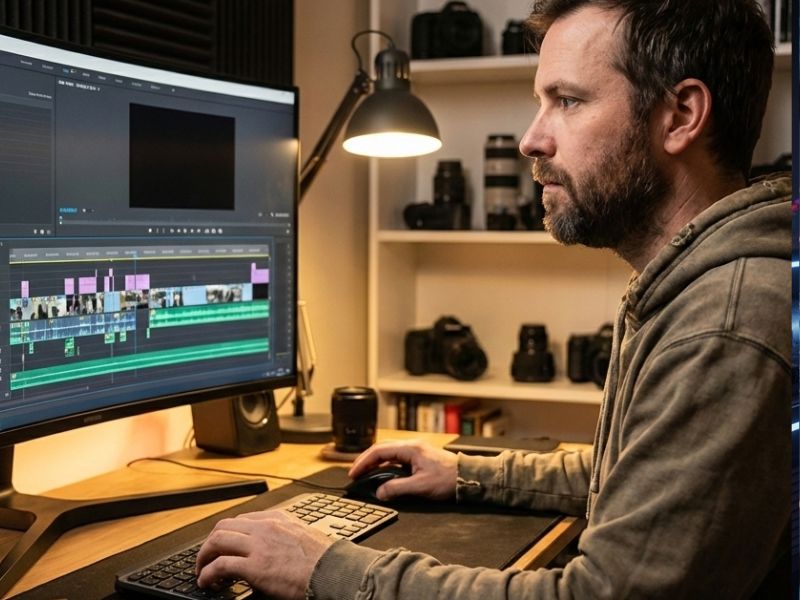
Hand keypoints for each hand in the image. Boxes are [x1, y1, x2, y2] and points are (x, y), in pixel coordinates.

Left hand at [195, 510, 333, 599]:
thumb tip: (274, 550)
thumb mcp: (303, 536)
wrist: (334, 571)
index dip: (227, 535)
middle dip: (210, 544)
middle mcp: (265, 527)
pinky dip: (208, 574)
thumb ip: (284, 537)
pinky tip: (208, 583)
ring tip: (203, 572)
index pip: (241, 520)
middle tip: (206, 559)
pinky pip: (220, 565)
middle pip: (223, 526)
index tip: (223, 547)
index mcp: (278, 519)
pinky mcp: (255, 566)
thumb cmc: (325, 560)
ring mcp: (259, 545)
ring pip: (217, 541)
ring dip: (204, 557)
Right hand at [349, 439, 457, 500]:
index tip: (354, 473)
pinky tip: (382, 475)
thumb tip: (379, 492)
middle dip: (366, 460)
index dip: (364, 462)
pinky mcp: (419, 457)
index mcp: (410, 449)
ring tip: (365, 474)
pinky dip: (386, 465)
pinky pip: (397, 458)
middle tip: (355, 473)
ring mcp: (415, 451)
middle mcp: (411, 446)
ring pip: (388, 453)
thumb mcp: (421, 487)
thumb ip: (397, 488)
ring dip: (375, 462)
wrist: (468, 477)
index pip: (379, 451)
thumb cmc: (449, 479)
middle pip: (381, 449)